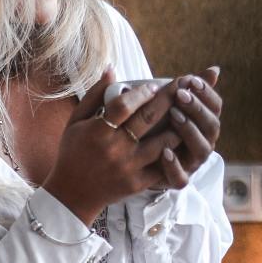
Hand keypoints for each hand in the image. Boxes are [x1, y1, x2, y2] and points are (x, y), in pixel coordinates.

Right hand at [42, 66, 183, 225]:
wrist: (72, 194)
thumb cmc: (73, 152)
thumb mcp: (75, 121)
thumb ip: (95, 95)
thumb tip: (111, 68)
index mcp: (97, 132)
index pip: (124, 105)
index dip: (142, 92)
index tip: (155, 85)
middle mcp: (115, 148)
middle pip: (148, 118)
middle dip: (168, 98)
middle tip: (183, 85)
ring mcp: (128, 167)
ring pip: (162, 142)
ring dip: (177, 125)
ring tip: (188, 112)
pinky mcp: (137, 183)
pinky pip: (162, 166)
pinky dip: (174, 152)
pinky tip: (183, 140)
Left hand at [151, 66, 221, 189]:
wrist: (139, 160)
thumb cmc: (159, 126)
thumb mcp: (170, 105)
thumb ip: (190, 89)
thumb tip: (215, 69)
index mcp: (204, 123)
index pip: (215, 106)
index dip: (206, 93)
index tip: (191, 80)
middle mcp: (203, 142)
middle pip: (212, 126)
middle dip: (198, 109)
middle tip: (181, 95)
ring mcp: (192, 162)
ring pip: (201, 150)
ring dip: (189, 131)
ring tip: (173, 116)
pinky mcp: (177, 179)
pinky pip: (181, 177)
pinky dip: (174, 165)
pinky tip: (164, 152)